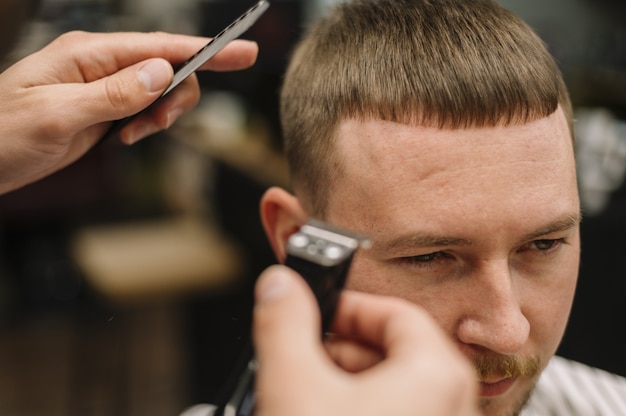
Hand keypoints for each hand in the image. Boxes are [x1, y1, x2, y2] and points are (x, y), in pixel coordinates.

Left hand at [0, 31, 257, 193]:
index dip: (207, 50)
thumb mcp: (59, 115)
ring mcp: (104, 86)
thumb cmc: (3, 132)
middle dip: (178, 97)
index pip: (161, 47)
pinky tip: (127, 137)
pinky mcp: (105, 108)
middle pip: (168, 68)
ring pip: (160, 91)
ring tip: (131, 136)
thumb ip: (115, 94)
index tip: (245, 52)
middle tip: (157, 125)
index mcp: (89, 53)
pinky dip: (149, 124)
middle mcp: (101, 64)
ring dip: (161, 115)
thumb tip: (162, 74)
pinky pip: (145, 109)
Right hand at [252, 265, 478, 415]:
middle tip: (304, 357)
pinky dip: (362, 408)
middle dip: (341, 349)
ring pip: (396, 387)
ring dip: (347, 382)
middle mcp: (456, 403)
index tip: (316, 315)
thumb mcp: (294, 386)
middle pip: (395, 350)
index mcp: (437, 375)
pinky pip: (400, 412)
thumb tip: (278, 286)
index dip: (344, 308)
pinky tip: (327, 414)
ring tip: (309, 394)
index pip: (394, 312)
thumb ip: (283, 323)